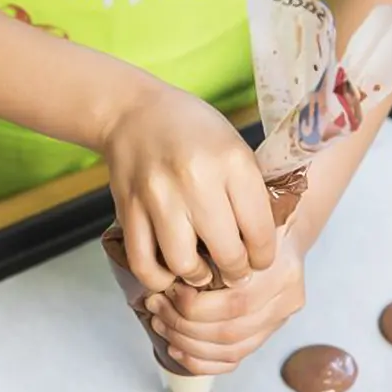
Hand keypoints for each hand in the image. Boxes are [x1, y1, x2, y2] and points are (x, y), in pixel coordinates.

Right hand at [103, 84, 275, 291]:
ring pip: (183, 264)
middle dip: (236, 272)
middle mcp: (195, 179)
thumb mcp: (234, 148)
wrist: (132, 113)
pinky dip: (158, 278)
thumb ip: (248, 193)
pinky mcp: (128, 209)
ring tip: (203, 272)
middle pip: (226, 253)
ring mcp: (158, 196)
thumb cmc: (192, 131)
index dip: (263, 256)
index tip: (259, 260)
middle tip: (235, 271)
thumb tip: (260, 244)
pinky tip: (169, 272)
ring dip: (198, 277)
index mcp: (232, 161)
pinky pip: (143, 263)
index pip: (260, 230)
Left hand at [144, 227, 305, 373]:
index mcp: (280, 270)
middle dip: (182, 324)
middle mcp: (285, 299)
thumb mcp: (233, 225)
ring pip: (229, 350)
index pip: (234, 303)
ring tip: (161, 323)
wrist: (277, 234)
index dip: (193, 305)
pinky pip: (233, 360)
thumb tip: (167, 270)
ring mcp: (279, 320)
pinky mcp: (266, 335)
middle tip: (156, 307)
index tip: (167, 290)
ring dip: (186, 342)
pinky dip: (200, 361)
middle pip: (229, 330)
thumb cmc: (247, 227)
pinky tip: (177, 349)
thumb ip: (212, 246)